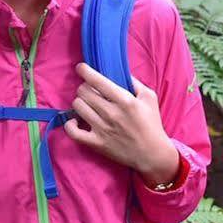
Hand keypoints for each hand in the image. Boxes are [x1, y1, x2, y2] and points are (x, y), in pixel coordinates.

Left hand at [65, 64, 179, 184]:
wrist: (152, 154)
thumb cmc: (152, 124)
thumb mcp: (149, 97)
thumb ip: (134, 82)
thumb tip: (118, 71)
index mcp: (125, 100)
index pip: (97, 81)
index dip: (85, 71)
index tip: (81, 68)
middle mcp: (111, 113)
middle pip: (84, 92)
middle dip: (85, 88)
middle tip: (90, 91)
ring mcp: (102, 129)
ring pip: (77, 107)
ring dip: (80, 102)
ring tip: (87, 104)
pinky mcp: (96, 144)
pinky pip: (73, 132)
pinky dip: (70, 124)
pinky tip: (75, 121)